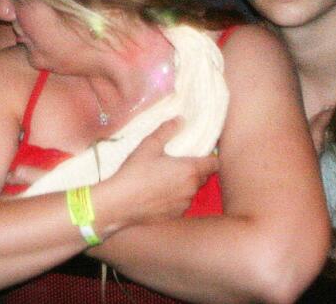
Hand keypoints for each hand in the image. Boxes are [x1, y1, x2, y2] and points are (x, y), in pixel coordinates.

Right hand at [92, 118, 215, 230]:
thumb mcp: (149, 146)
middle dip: (196, 170)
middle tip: (178, 163)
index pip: (214, 164)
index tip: (199, 154)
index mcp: (190, 170)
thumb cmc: (135, 173)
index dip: (210, 158)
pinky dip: (176, 197)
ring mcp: (184, 204)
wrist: (120, 203)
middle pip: (204, 177)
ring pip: (192, 191)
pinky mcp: (175, 215)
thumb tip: (180, 119)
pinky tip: (160, 193)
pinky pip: (182, 203)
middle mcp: (191, 188)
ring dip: (185, 185)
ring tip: (166, 179)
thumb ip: (166, 130)